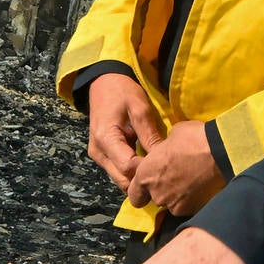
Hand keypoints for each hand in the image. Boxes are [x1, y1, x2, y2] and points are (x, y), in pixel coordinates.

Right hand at [81, 70, 157, 188]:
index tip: (165, 164)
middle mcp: (98, 153)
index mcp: (105, 139)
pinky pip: (118, 171)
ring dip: (138, 178)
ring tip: (157, 170)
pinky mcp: (102, 156)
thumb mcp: (140, 108)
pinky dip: (132, 172)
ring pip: (120, 179)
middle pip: (122, 180)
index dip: (147, 170)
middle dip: (143, 180)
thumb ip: (150, 135)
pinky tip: (147, 165)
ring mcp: (98, 156)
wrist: (103, 83)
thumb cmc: (122, 92)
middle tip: (164, 172)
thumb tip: (164, 158)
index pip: (128, 167)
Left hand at [128, 118, 222, 218]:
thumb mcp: (171, 136)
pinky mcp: (193, 210)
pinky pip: (188, 206)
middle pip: (155, 199)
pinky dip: (192, 198)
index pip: (134, 195)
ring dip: (178, 195)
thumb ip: (163, 149)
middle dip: (162, 190)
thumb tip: (166, 151)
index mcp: (146, 176)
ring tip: (191, 180)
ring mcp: (176, 205)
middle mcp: (157, 195)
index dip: (141, 190)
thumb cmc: (193, 139)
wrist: (221, 152)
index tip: (149, 184)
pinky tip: (201, 185)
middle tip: (175, 176)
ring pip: (172, 203)